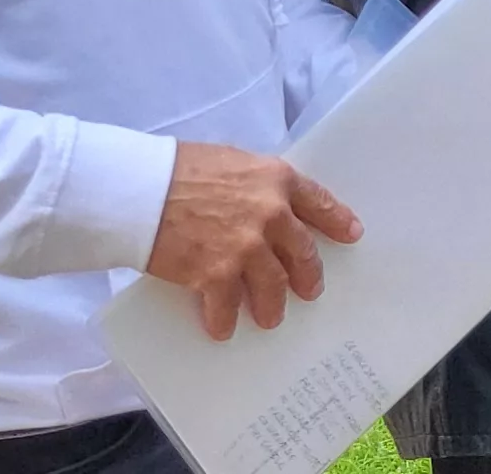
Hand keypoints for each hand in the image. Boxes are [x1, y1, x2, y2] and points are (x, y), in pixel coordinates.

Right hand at [146, 141, 359, 341]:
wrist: (139, 188)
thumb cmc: (178, 169)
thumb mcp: (232, 161)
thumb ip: (256, 184)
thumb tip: (265, 203)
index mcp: (277, 180)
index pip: (319, 203)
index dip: (337, 221)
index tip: (351, 235)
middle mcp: (270, 215)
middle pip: (302, 252)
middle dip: (308, 275)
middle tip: (309, 290)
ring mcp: (246, 247)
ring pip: (273, 284)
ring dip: (272, 305)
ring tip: (270, 317)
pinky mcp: (216, 274)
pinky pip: (227, 305)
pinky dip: (225, 319)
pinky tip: (223, 328)